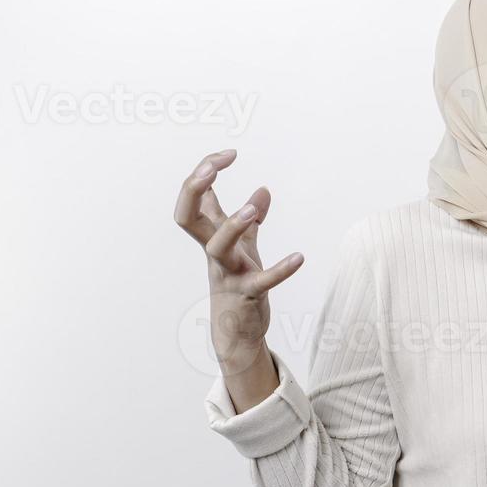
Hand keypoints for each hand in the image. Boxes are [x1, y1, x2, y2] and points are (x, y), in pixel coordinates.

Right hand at [173, 149, 302, 386]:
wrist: (237, 331)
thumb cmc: (237, 283)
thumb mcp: (246, 248)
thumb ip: (252, 220)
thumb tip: (264, 190)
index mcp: (210, 236)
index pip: (194, 196)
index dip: (204, 170)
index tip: (227, 155)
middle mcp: (213, 251)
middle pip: (186, 216)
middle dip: (193, 188)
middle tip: (211, 168)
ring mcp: (227, 273)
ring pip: (217, 246)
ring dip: (233, 226)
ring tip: (253, 209)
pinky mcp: (248, 294)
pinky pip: (262, 281)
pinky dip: (281, 270)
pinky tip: (300, 257)